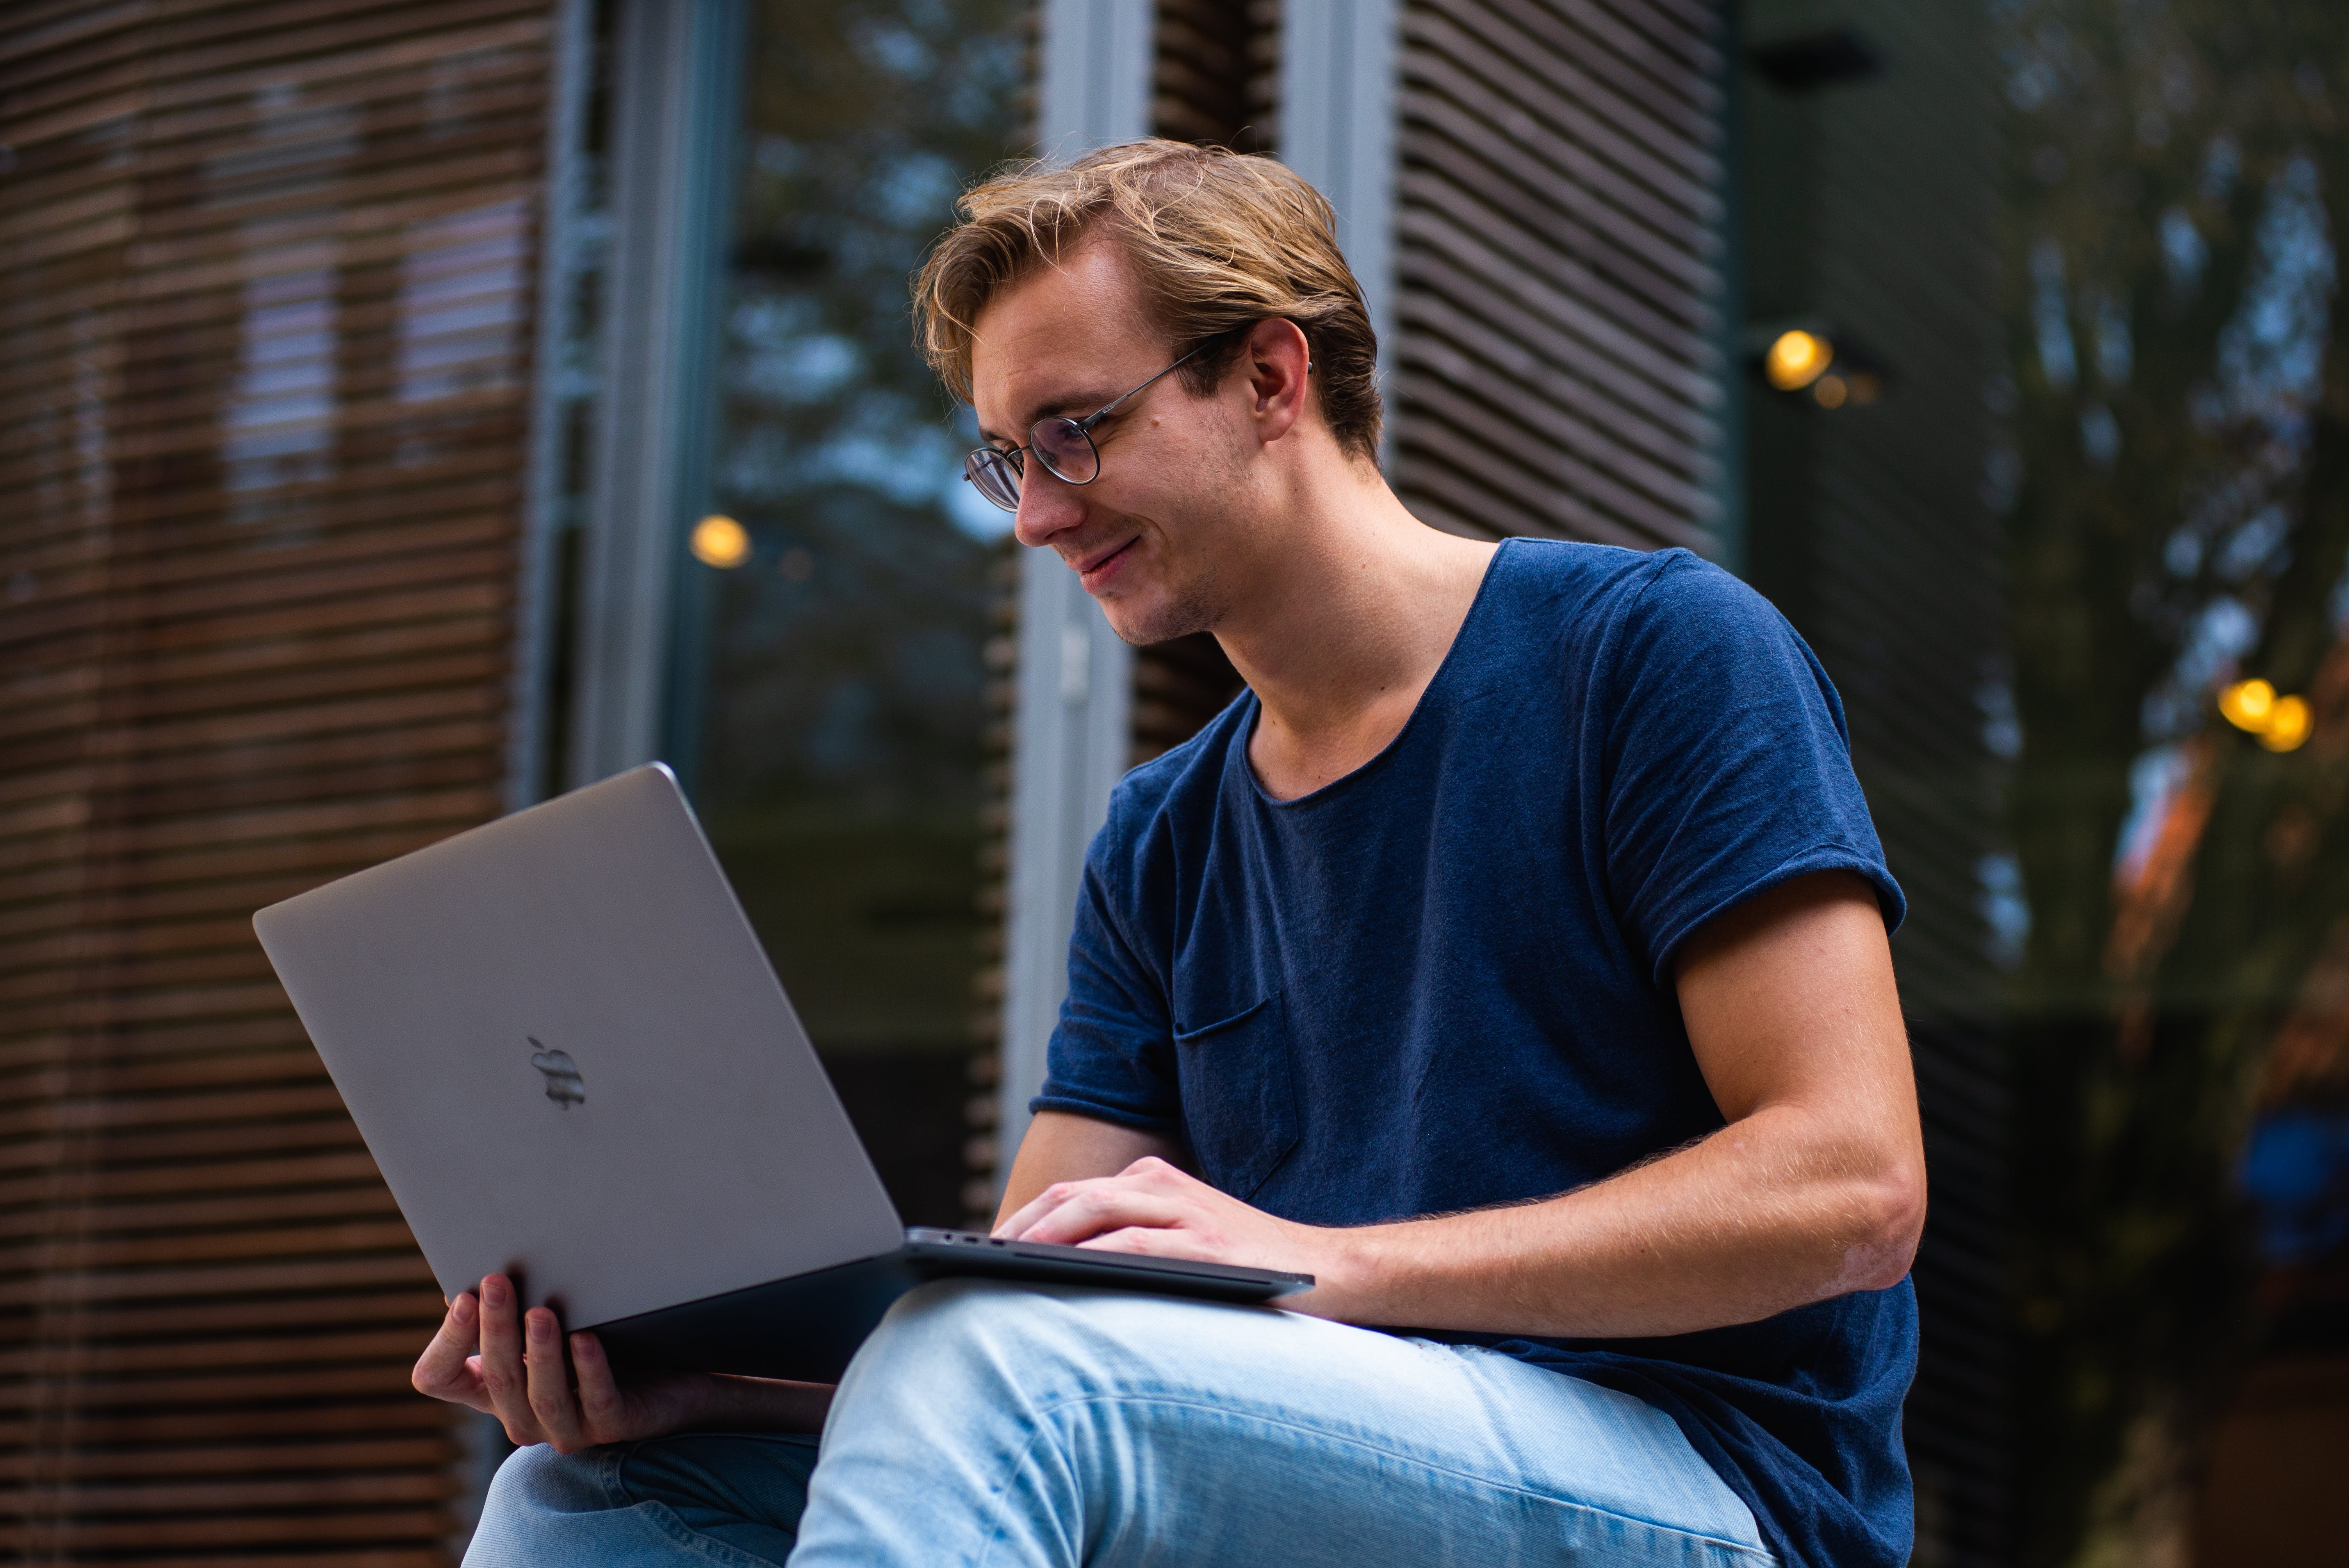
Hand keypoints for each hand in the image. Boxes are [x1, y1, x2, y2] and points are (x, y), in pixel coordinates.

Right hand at [411, 1274, 832, 1452]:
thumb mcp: (548, 1318)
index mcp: (493, 1388)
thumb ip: (513, 1303)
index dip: (448, 1340)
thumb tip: (474, 1264)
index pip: (439, 1377)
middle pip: (496, 1378)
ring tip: (541, 1309)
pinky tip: (587, 1338)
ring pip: (542, 1396)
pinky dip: (590, 1370)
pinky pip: (597, 1403)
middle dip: (496, 1327)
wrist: (676, 1373)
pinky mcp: (614, 1427)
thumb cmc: (602, 1335)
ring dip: (540, 1351)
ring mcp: (567, 1428)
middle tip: (498, 1281)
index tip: (461, 1293)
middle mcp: (521, 1416)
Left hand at [995, 1157, 1355, 1316]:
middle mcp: (1165, 1187)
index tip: (986, 1247)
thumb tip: (1057, 1267)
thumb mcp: (1183, 1238)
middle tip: (981, 1257)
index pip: (1072, 1193)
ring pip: (1096, 1212)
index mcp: (1154, 1180)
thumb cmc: (1247, 1265)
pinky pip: (1135, 1244)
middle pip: (1073, 1197)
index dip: (1024, 1218)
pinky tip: (1063, 1271)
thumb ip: (1131, 1239)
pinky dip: (1093, 1255)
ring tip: (1006, 1263)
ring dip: (1045, 1236)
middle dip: (1021, 1225)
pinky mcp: (1207, 1246)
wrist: (1330, 1271)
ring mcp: (1187, 1213)